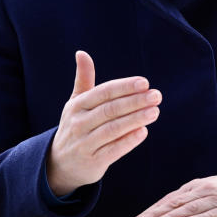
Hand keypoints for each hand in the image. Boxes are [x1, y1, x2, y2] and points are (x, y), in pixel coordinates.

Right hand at [46, 51, 161, 196]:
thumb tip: (81, 53)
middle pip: (110, 110)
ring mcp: (84, 144)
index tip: (145, 83)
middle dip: (135, 102)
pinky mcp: (93, 162)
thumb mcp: (76, 103)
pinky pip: (112, 150)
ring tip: (155, 112)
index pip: (103, 93)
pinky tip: (143, 132)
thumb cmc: (76, 126)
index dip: (124, 87)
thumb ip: (84, 79)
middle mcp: (78, 123)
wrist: (59, 164)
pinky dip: (128, 141)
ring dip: (135, 119)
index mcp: (77, 105)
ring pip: (112, 129)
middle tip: (156, 96)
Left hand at [130, 171, 216, 216]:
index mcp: (196, 186)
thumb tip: (165, 214)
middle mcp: (204, 190)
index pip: (169, 199)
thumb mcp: (208, 190)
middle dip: (155, 215)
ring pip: (190, 209)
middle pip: (175, 203)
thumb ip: (189, 200)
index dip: (152, 210)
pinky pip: (212, 215)